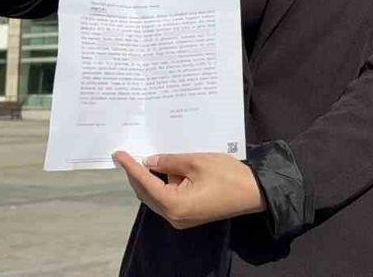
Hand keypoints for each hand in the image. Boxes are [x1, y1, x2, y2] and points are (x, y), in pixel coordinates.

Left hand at [113, 151, 264, 229]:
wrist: (254, 192)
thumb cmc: (227, 175)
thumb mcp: (196, 162)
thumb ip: (169, 162)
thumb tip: (149, 162)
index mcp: (174, 204)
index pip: (145, 183)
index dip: (131, 167)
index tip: (118, 154)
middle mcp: (173, 216)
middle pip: (147, 194)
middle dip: (136, 175)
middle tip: (126, 155)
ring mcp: (181, 218)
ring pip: (156, 197)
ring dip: (148, 180)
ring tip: (140, 159)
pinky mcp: (188, 215)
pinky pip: (167, 199)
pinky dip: (161, 185)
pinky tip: (160, 169)